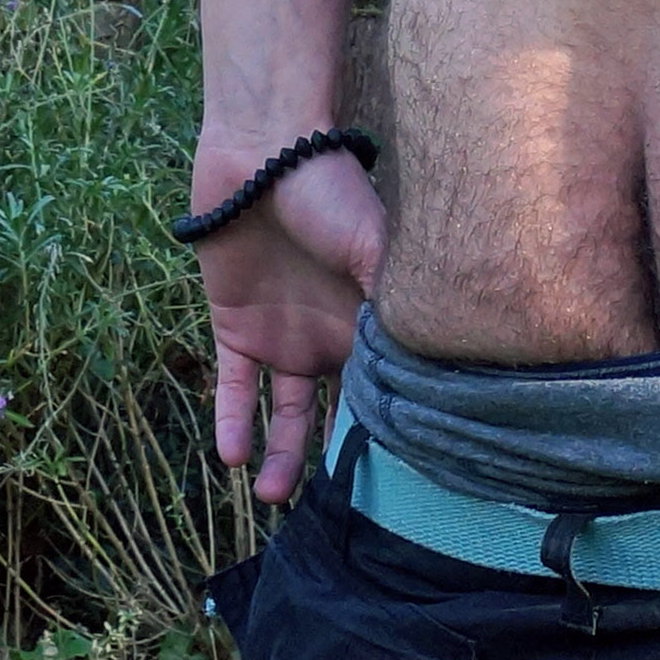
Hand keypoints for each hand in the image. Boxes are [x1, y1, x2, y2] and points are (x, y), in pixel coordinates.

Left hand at [196, 138, 386, 504]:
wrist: (261, 154)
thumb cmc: (330, 190)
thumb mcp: (375, 245)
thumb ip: (393, 303)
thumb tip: (428, 366)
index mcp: (369, 321)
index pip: (381, 388)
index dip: (389, 428)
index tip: (396, 478)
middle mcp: (330, 337)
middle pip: (337, 414)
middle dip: (336, 460)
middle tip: (333, 505)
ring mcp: (282, 336)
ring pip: (284, 414)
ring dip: (279, 456)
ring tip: (271, 495)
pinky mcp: (235, 330)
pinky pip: (233, 389)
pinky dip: (231, 421)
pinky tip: (232, 456)